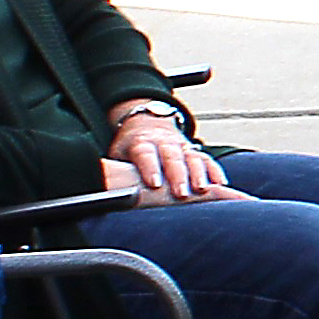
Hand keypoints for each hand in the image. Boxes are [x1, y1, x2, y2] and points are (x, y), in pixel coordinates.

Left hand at [107, 106, 224, 202]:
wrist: (146, 124)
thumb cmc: (128, 149)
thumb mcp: (116, 155)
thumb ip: (112, 171)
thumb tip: (98, 193)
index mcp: (141, 143)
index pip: (145, 154)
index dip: (150, 168)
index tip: (154, 184)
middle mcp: (163, 142)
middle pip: (172, 156)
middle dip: (178, 175)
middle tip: (181, 194)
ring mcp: (180, 145)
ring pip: (192, 157)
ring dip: (199, 174)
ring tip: (204, 190)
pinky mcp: (194, 150)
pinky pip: (206, 159)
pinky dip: (214, 171)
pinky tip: (220, 183)